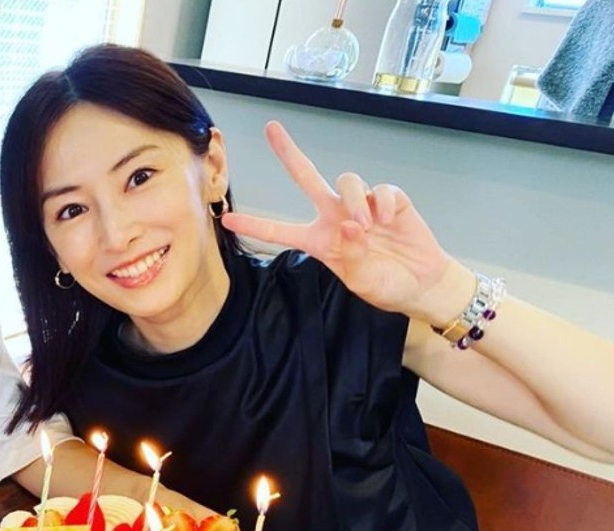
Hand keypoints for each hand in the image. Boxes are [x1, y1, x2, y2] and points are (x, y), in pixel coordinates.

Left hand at [221, 121, 467, 323]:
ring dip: (354, 202)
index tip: (227, 219)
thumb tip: (349, 225)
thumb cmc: (384, 282)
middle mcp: (334, 217)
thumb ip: (351, 254)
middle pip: (306, 177)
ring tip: (365, 226)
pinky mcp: (389, 200)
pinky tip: (388, 221)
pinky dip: (383, 203)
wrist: (420, 283)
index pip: (281, 232)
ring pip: (346, 181)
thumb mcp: (361, 278)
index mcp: (318, 240)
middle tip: (271, 129)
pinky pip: (380, 189)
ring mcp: (360, 205)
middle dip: (288, 153)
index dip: (255, 226)